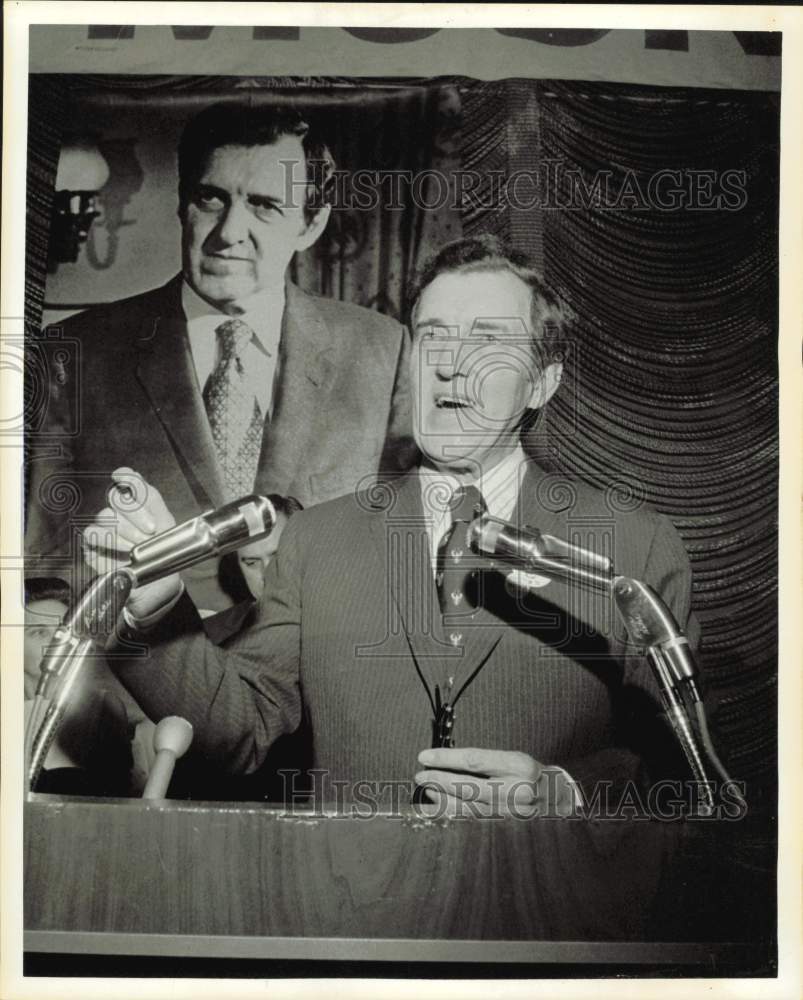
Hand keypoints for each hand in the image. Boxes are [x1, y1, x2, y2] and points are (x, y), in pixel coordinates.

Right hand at [83, 468, 180, 620]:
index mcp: (141, 506)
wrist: (159, 587)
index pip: (128, 483)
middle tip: (150, 530)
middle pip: (116, 497)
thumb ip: (155, 504)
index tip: (122, 475)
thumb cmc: (164, 556)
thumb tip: (139, 482)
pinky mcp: (93, 546)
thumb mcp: (168, 529)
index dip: (125, 476)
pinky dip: (109, 541)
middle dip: (135, 511)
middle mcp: (121, 514)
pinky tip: (122, 552)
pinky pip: (93, 534)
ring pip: (105, 515)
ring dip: (124, 530)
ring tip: (137, 547)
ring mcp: (106, 529)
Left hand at [415, 747, 578, 817]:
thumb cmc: (532, 774)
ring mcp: (513, 813)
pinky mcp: (508, 829)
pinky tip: (439, 809)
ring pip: (469, 808)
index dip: (447, 758)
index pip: (475, 760)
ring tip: (426, 789)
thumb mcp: (516, 759)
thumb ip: (487, 761)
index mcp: (520, 766)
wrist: (562, 801)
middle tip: (420, 774)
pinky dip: (453, 815)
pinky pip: (474, 822)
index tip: (425, 756)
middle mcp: (518, 790)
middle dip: (440, 780)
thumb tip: (447, 761)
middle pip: (469, 786)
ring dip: (443, 799)